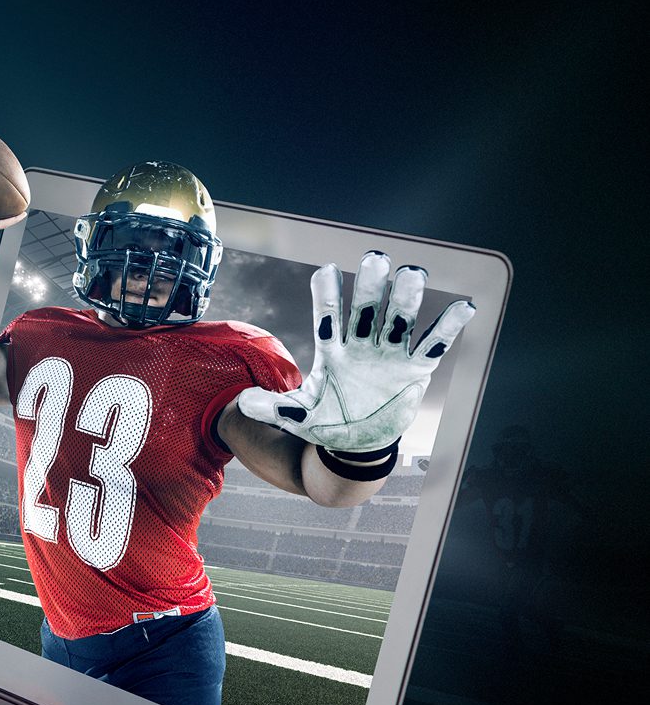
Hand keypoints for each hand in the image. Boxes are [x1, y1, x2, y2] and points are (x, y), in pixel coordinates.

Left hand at [236, 251, 474, 451]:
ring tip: (411, 274)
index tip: (325, 271)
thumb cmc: (326, 423)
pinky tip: (463, 306)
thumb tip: (241, 404)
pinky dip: (448, 328)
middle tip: (374, 259)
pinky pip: (434, 345)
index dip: (327, 295)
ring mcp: (390, 355)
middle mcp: (362, 346)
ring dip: (406, 299)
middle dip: (370, 286)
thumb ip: (271, 408)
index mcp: (333, 351)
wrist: (355, 446)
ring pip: (399, 320)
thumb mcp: (297, 417)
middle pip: (366, 310)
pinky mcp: (415, 370)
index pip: (328, 318)